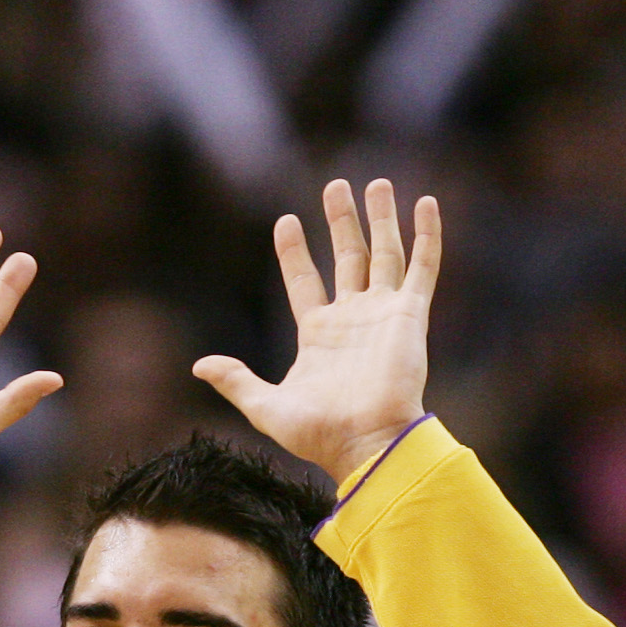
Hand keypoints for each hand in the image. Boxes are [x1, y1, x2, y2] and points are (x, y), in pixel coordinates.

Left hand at [194, 177, 440, 485]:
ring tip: (374, 183)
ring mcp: (383, 314)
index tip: (286, 221)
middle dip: (341, 221)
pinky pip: (421, 267)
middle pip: (348, 257)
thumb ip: (236, 380)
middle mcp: (353, 319)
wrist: (366, 443)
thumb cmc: (318, 433)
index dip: (295, 252)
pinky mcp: (410, 315)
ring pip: (383, 253)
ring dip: (381, 218)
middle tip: (336, 185)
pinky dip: (426, 235)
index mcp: (318, 334)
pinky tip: (425, 203)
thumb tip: (199, 366)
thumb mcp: (265, 406)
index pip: (304, 281)